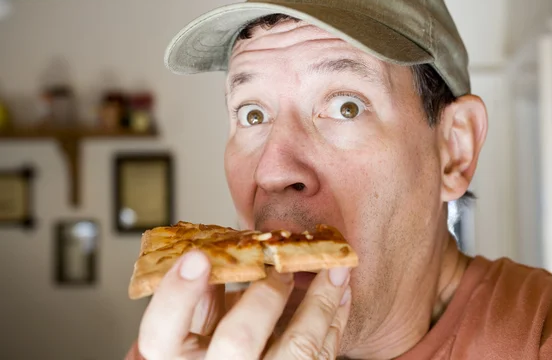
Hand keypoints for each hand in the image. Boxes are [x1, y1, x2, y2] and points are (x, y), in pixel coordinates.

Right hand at [136, 249, 351, 359]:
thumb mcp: (189, 336)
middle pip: (238, 340)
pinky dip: (334, 323)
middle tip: (282, 265)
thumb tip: (213, 255)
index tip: (198, 256)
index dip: (176, 294)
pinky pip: (320, 359)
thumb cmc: (208, 356)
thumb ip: (195, 303)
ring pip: (298, 350)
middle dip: (266, 295)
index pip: (159, 332)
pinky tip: (339, 297)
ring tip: (336, 271)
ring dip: (321, 303)